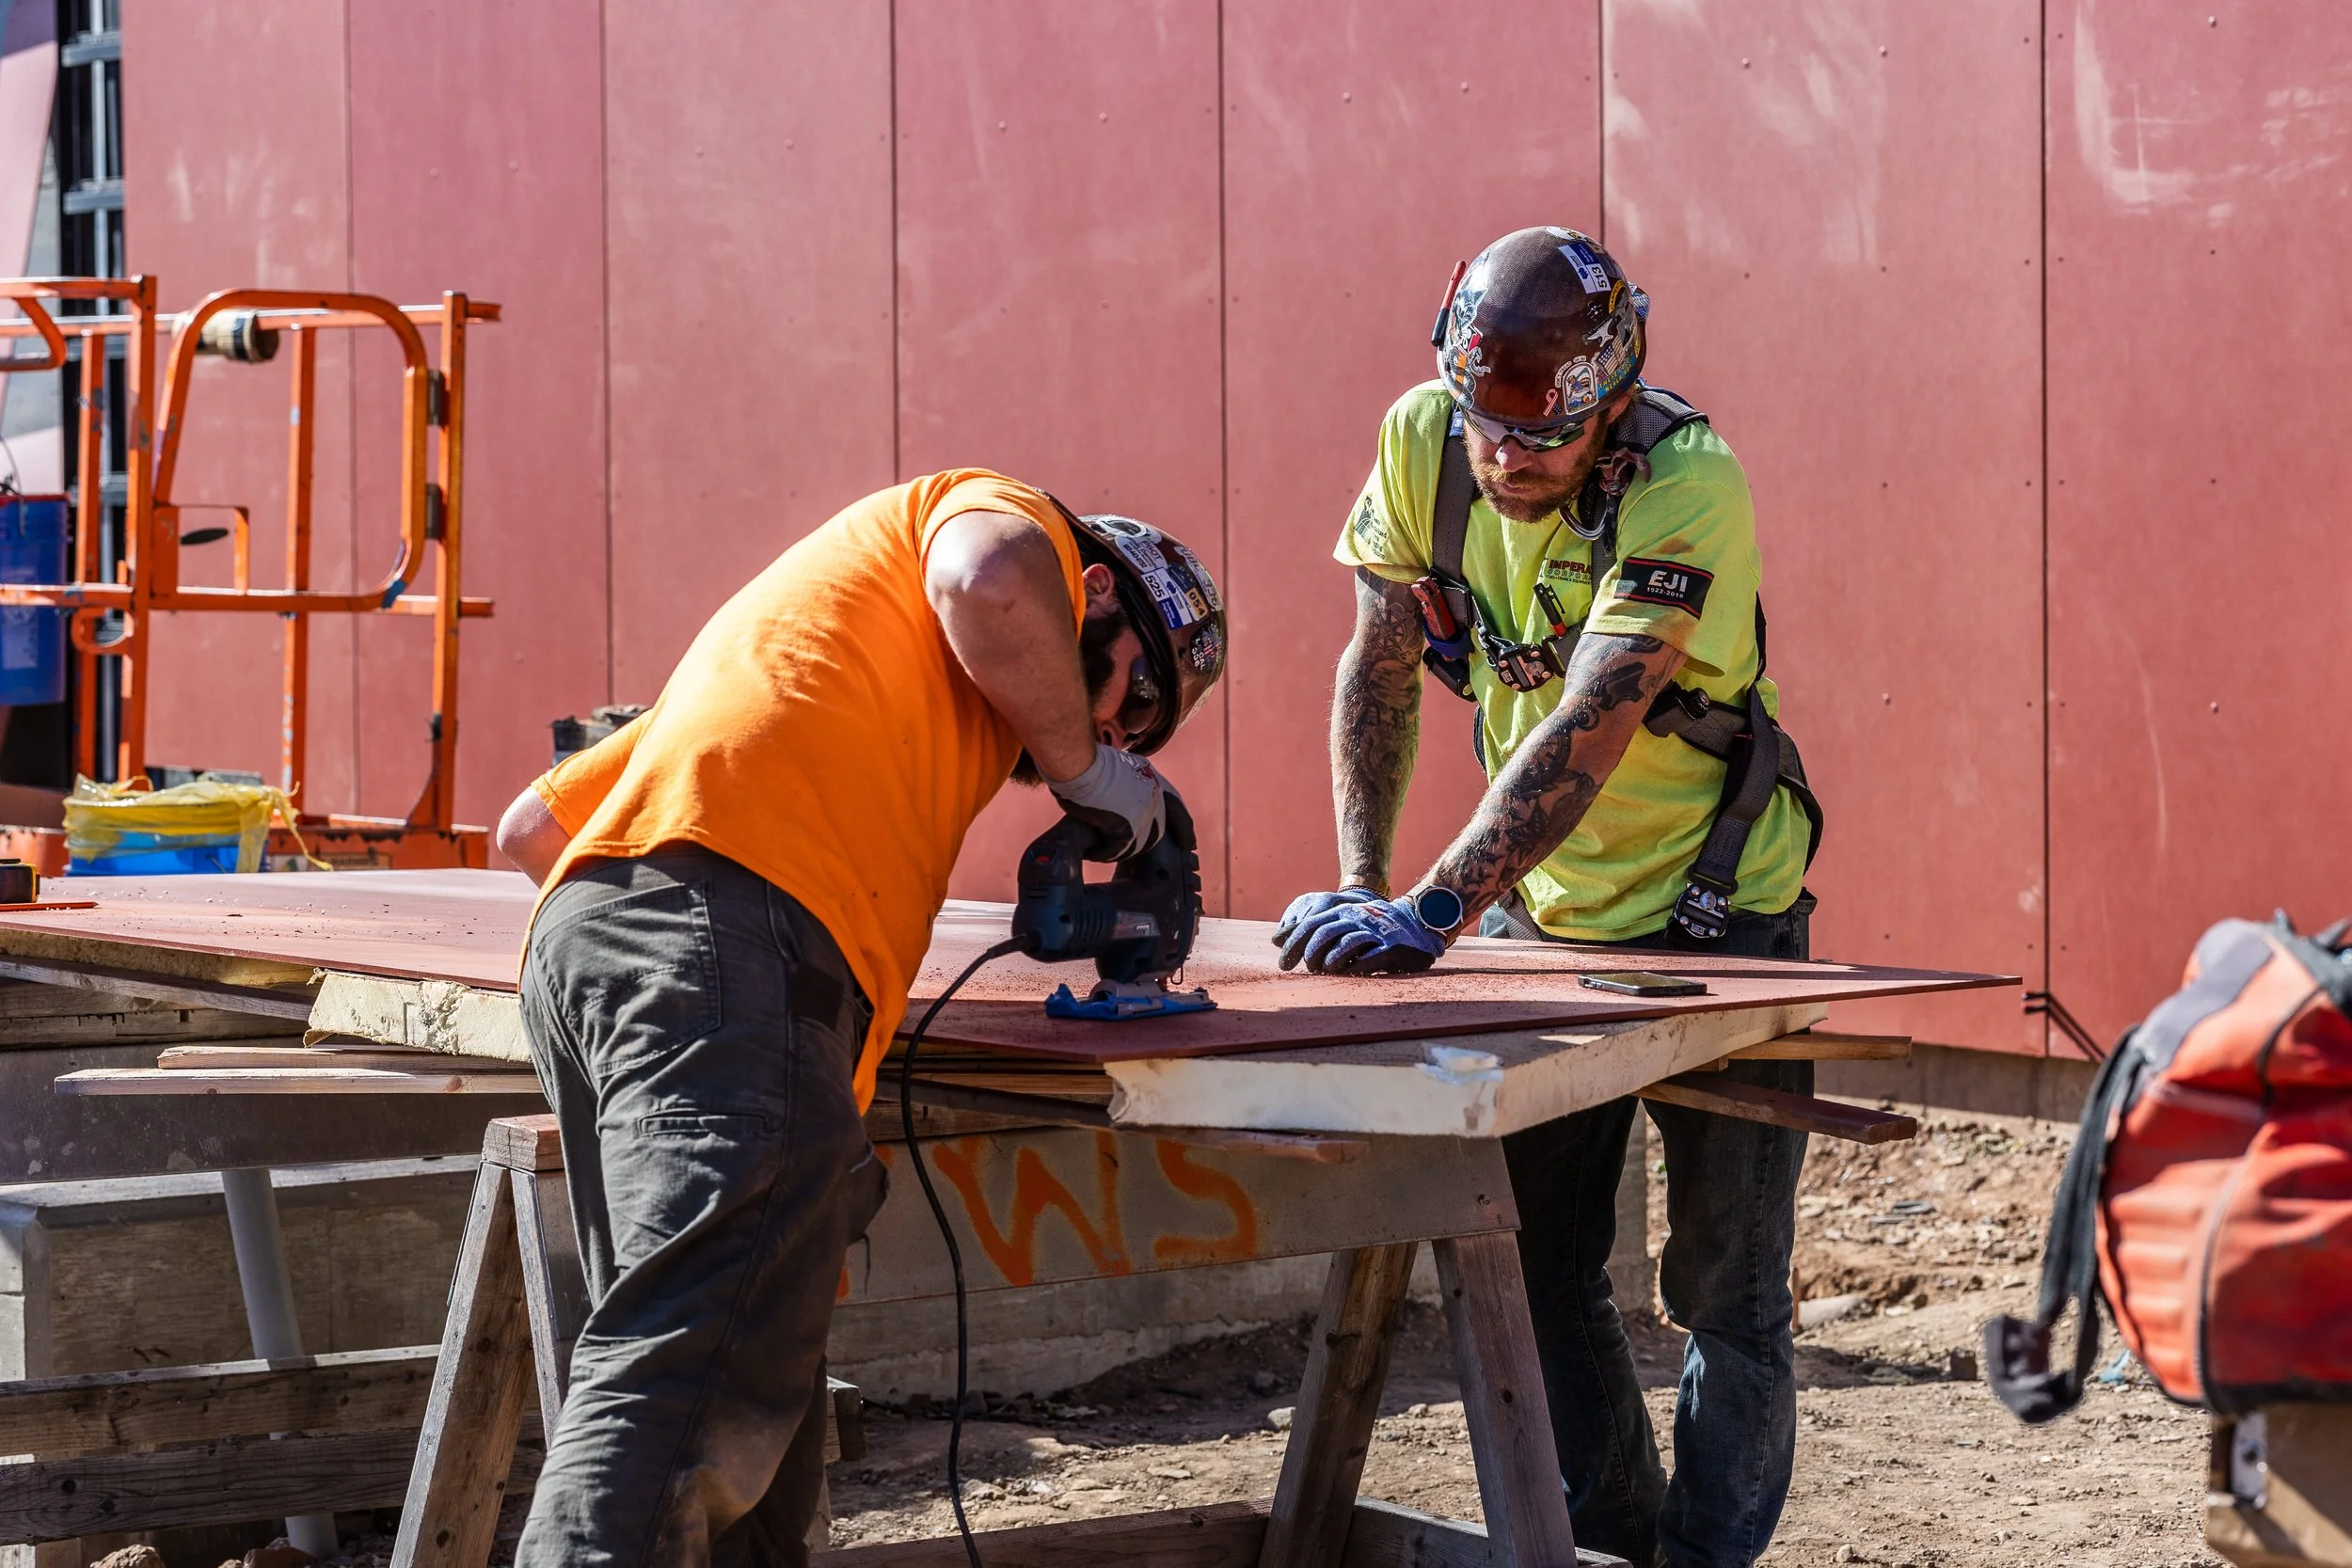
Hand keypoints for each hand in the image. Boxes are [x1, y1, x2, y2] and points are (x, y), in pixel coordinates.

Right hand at [1047, 743, 1171, 859]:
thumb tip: (1116, 799)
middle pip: (1156, 832)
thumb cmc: (1087, 760)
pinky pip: (1116, 851)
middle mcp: (1154, 799)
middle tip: (1126, 852)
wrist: (1080, 763)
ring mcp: (1143, 815)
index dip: (1183, 827)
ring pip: (1136, 846)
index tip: (1190, 844)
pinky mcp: (1127, 829)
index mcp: (1153, 779)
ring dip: (1117, 850)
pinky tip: (1091, 851)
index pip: (1176, 807)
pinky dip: (1102, 853)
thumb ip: (1127, 783)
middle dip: (1143, 845)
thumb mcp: (1119, 766)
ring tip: (1099, 849)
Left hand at [1276, 896, 1446, 974]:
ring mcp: (1373, 930)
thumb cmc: (1369, 931)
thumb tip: (1276, 939)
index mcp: (1340, 911)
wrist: (1415, 925)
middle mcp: (1355, 917)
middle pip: (1324, 932)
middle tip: (1304, 970)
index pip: (1310, 925)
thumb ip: (1310, 930)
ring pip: (1345, 942)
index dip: (1293, 945)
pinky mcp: (1391, 946)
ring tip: (1322, 971)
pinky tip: (1346, 974)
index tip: (1283, 964)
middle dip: (1308, 953)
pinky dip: (1355, 966)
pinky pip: (1369, 956)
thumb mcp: (1340, 925)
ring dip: (1329, 960)